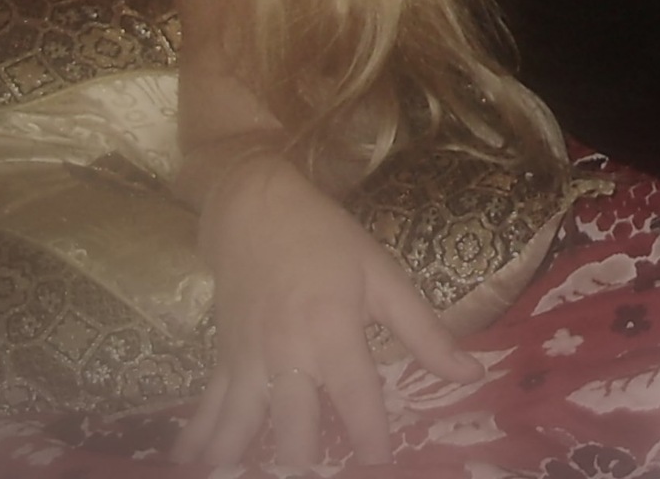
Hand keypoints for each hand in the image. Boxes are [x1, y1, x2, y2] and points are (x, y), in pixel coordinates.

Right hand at [175, 150, 482, 468]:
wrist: (255, 207)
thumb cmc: (328, 240)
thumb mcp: (383, 276)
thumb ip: (424, 332)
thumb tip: (471, 374)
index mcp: (332, 330)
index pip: (355, 397)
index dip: (370, 437)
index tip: (382, 465)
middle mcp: (286, 354)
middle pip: (292, 428)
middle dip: (305, 463)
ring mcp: (247, 361)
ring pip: (240, 428)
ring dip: (241, 461)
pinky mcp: (223, 359)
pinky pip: (207, 409)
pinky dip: (197, 440)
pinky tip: (189, 464)